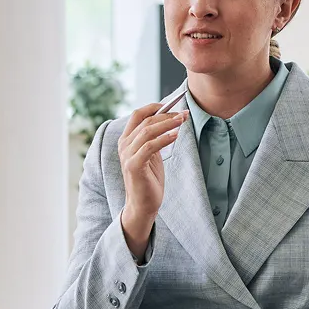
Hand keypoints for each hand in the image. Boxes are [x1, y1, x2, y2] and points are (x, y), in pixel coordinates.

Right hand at [117, 103, 186, 259]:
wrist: (143, 204)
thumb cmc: (148, 179)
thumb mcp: (151, 154)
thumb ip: (153, 138)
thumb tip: (168, 118)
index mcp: (126, 140)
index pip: (137, 115)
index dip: (154, 106)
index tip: (172, 104)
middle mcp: (124, 145)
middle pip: (145, 120)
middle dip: (167, 114)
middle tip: (185, 113)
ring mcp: (127, 155)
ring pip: (148, 131)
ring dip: (168, 123)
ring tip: (183, 120)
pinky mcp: (133, 165)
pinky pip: (150, 146)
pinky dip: (164, 138)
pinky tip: (176, 135)